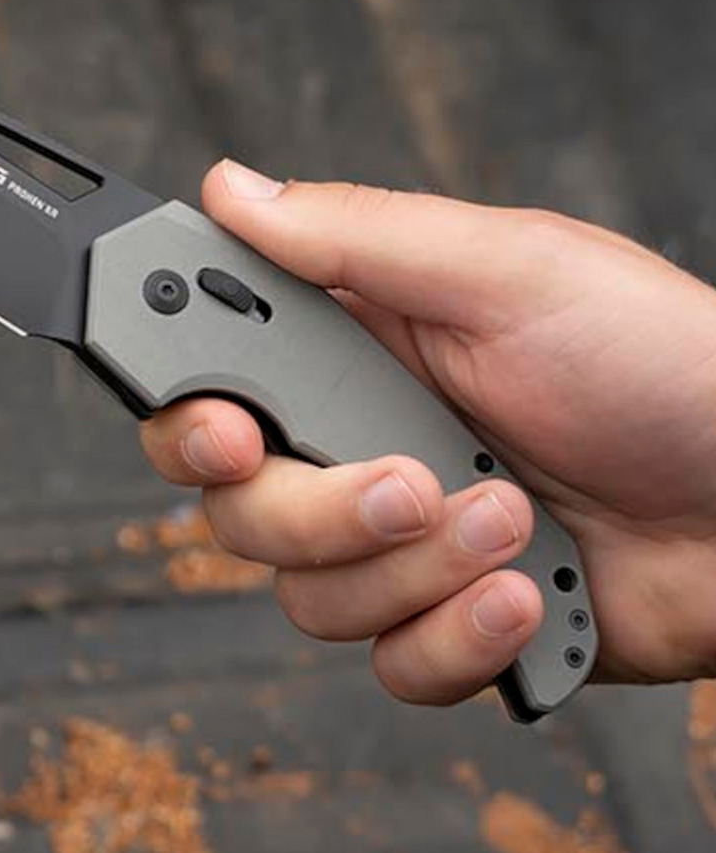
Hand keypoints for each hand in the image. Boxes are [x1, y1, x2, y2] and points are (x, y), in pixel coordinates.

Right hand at [140, 160, 715, 705]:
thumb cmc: (662, 361)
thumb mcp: (507, 272)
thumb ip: (354, 235)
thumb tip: (232, 188)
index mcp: (353, 349)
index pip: (212, 381)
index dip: (189, 417)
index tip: (227, 435)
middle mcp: (358, 444)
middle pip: (238, 508)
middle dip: (317, 511)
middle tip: (406, 481)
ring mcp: (400, 541)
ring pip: (308, 595)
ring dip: (413, 570)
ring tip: (512, 518)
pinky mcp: (448, 619)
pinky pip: (391, 663)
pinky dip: (456, 638)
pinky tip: (524, 591)